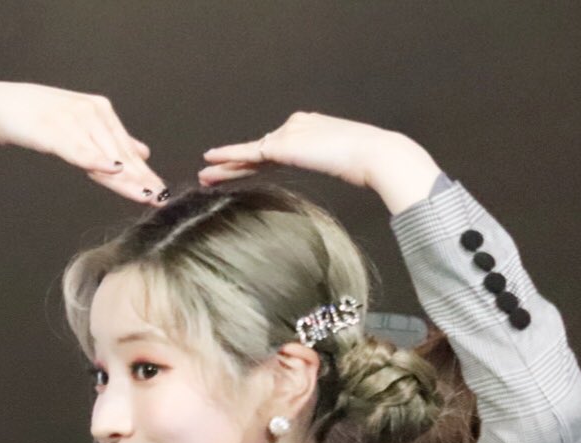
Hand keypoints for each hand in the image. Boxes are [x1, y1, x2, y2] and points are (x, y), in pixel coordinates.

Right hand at [0, 82, 166, 204]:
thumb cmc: (39, 118)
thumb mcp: (80, 127)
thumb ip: (110, 140)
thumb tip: (142, 152)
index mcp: (101, 112)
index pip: (127, 149)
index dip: (144, 173)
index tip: (162, 194)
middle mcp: (92, 112)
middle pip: (120, 154)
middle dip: (141, 179)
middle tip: (159, 200)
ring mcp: (73, 119)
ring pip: (104, 154)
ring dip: (124, 177)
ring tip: (143, 194)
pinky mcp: (52, 128)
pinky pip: (77, 148)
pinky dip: (94, 160)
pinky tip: (110, 171)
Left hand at [200, 112, 441, 213]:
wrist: (375, 155)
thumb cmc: (372, 165)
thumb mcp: (350, 165)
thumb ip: (337, 167)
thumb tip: (349, 179)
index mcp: (312, 129)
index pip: (278, 149)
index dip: (258, 163)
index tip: (243, 173)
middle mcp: (296, 126)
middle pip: (259, 151)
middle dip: (235, 164)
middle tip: (213, 173)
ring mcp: (288, 133)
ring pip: (249, 154)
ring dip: (225, 166)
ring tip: (205, 176)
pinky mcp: (282, 146)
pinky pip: (247, 154)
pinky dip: (227, 158)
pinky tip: (210, 161)